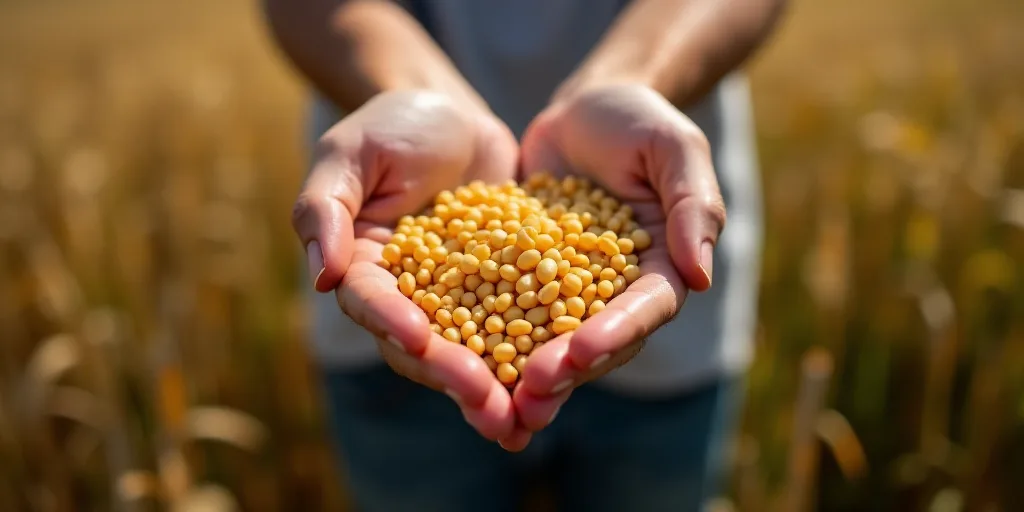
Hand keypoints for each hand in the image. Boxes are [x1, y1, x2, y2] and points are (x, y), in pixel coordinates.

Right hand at [291, 90, 521, 440]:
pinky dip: (535, 358)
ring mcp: (456, 299)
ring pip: (472, 351)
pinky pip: (517, 327)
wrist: (452, 115)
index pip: (373, 305)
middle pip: (424, 346)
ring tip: (525, 423)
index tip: (420, 341)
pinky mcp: (502, 291)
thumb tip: (323, 275)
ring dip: (497, 390)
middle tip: (491, 409)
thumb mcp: (350, 153)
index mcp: (363, 268)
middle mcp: (407, 296)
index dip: (394, 324)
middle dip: (455, 378)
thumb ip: (325, 208)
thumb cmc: (391, 124)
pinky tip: (563, 385)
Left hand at [511, 84, 725, 431]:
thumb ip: (692, 205)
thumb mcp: (673, 147)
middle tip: (529, 396)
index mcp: (661, 270)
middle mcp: (615, 292)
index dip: (614, 333)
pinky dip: (486, 339)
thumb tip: (700, 276)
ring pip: (548, 341)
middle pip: (594, 341)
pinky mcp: (525, 279)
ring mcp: (567, 290)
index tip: (581, 352)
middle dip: (563, 370)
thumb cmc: (639, 121)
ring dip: (523, 374)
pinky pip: (506, 311)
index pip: (643, 310)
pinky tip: (455, 359)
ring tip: (493, 403)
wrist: (584, 110)